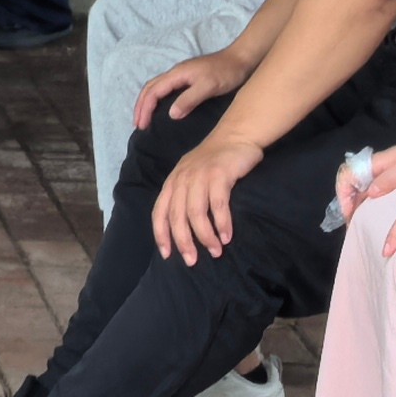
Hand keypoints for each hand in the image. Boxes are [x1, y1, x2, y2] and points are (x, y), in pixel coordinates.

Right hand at [135, 49, 250, 129]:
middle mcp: (174, 73)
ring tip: (144, 119)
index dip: (145, 109)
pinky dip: (156, 100)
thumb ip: (189, 99)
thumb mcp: (208, 87)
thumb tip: (170, 114)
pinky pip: (164, 90)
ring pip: (155, 88)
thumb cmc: (226, 72)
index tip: (142, 126)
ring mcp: (180, 75)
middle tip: (138, 125)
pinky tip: (160, 110)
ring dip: (146, 103)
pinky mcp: (187, 79)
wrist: (241, 59)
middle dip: (140, 107)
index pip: (153, 92)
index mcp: (176, 74)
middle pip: (149, 89)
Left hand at [151, 135, 261, 263]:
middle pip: (177, 217)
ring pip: (196, 214)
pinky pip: (218, 205)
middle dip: (183, 242)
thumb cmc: (214, 161)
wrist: (236, 135)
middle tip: (192, 261)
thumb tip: (183, 230)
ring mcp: (200, 176)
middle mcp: (182, 179)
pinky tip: (227, 236)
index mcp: (172, 182)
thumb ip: (184, 197)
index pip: (159, 212)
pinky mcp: (219, 175)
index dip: (161, 235)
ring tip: (215, 251)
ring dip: (205, 237)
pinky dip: (222, 223)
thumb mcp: (191, 176)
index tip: (168, 255)